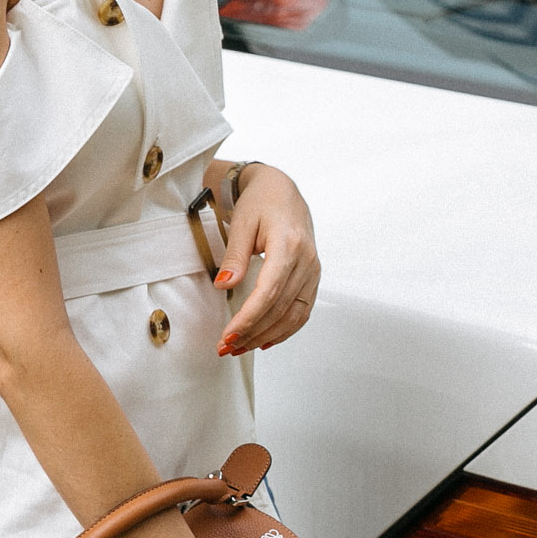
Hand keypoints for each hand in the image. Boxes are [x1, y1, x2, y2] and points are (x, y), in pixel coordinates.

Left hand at [212, 164, 319, 356]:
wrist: (281, 191)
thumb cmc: (261, 202)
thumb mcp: (241, 224)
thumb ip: (234, 257)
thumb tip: (223, 286)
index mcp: (289, 245)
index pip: (269, 292)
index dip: (249, 318)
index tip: (229, 334)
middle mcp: (307, 260)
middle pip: (280, 308)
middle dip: (252, 332)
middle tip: (226, 347)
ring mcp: (313, 270)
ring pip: (293, 315)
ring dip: (267, 335)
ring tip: (241, 347)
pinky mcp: (312, 277)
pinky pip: (302, 311)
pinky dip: (285, 330)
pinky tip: (266, 339)